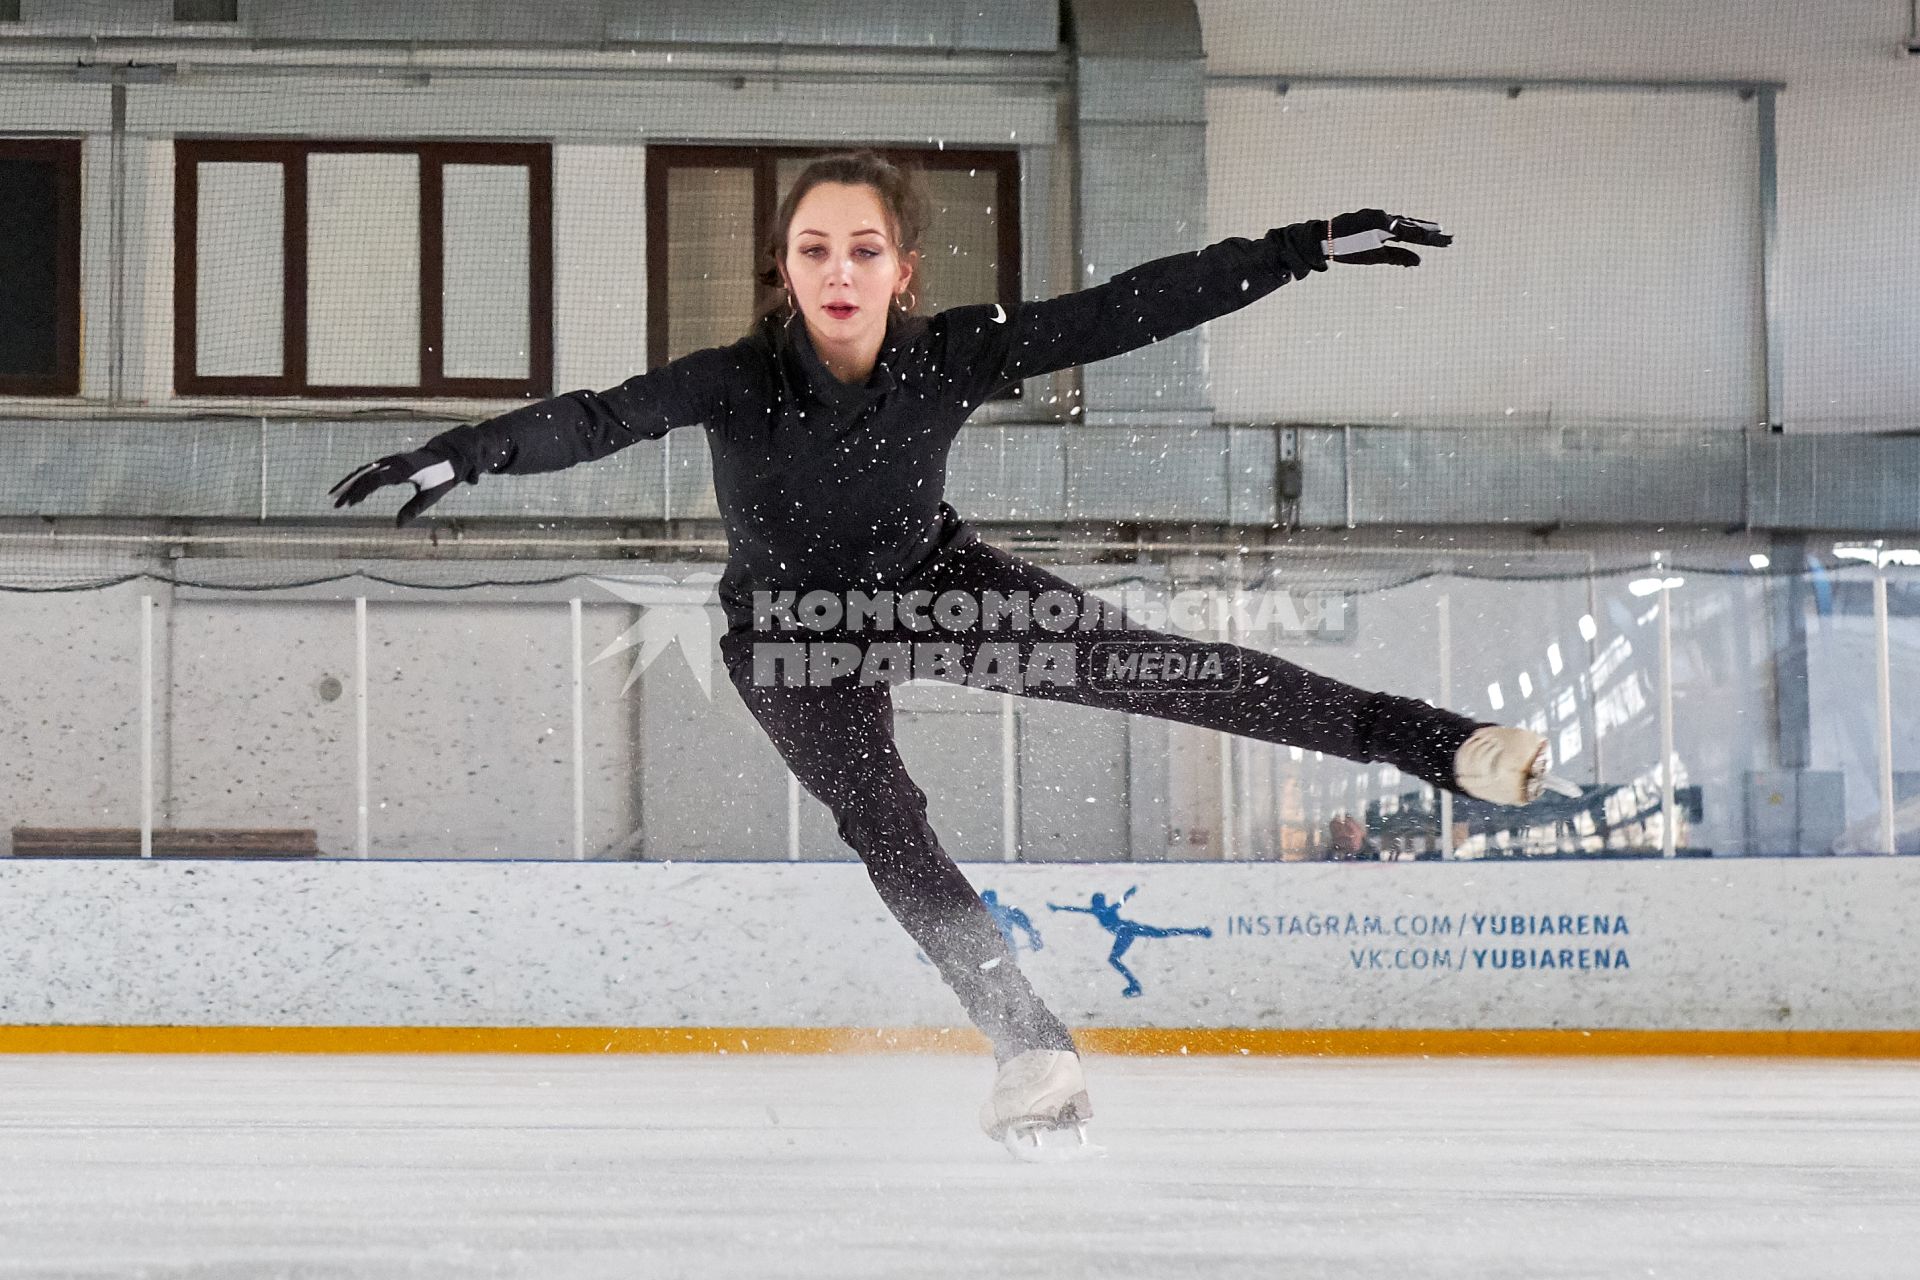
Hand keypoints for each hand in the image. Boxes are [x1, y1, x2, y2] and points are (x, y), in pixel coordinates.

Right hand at [329, 447, 459, 526]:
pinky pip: (370, 470)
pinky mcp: (390, 462)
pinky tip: (351, 491)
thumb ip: (414, 509)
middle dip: (349, 489)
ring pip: (364, 471)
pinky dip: (358, 479)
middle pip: (365, 474)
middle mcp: (392, 461)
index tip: (350, 504)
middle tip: (337, 505)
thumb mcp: (431, 495)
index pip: (375, 479)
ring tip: (336, 498)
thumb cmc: (441, 476)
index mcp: (402, 469)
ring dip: (349, 484)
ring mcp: (390, 460)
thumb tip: (397, 525)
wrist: (448, 456)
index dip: (361, 491)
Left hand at [1326, 209, 1452, 266]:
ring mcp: (1376, 215)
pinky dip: (1401, 225)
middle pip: (1411, 225)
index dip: (1432, 239)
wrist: (1323, 238)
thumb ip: (1397, 258)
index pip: (1415, 234)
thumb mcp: (1374, 257)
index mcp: (1386, 227)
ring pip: (1401, 221)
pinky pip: (1390, 220)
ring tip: (1433, 229)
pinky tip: (1407, 228)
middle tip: (1447, 235)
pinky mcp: (1369, 216)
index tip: (1447, 241)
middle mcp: (1383, 217)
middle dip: (1429, 231)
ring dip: (1417, 225)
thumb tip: (1418, 261)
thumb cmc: (1348, 250)